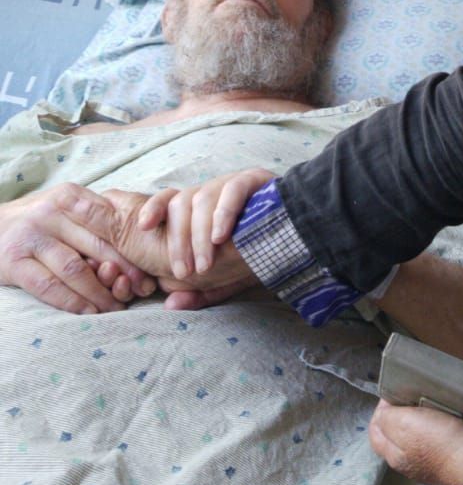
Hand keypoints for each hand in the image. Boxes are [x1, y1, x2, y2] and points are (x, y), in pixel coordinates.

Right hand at [0, 184, 156, 314]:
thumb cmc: (37, 222)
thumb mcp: (65, 208)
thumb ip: (95, 219)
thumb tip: (139, 242)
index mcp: (70, 197)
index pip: (109, 224)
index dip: (131, 251)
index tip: (149, 271)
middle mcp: (51, 213)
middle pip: (97, 247)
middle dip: (123, 273)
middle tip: (140, 293)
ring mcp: (31, 237)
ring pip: (75, 269)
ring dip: (100, 293)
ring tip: (116, 308)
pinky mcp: (14, 262)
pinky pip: (49, 286)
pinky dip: (73, 302)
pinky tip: (89, 312)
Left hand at [101, 189, 260, 309]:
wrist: (298, 238)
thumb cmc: (256, 256)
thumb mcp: (225, 279)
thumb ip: (200, 291)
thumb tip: (172, 304)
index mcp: (198, 210)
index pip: (168, 199)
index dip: (153, 209)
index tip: (143, 227)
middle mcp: (210, 191)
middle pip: (181, 203)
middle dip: (179, 241)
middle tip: (185, 272)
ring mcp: (231, 183)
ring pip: (204, 198)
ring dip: (200, 235)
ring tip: (205, 265)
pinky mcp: (254, 180)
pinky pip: (233, 190)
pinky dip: (223, 214)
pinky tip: (221, 237)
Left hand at [368, 400, 462, 484]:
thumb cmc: (439, 442)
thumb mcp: (404, 424)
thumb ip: (386, 419)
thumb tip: (382, 414)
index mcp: (395, 457)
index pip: (375, 434)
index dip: (380, 412)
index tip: (393, 395)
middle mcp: (411, 466)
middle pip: (397, 437)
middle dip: (400, 416)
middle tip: (411, 399)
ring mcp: (432, 466)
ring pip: (419, 439)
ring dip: (422, 422)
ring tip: (431, 405)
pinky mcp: (452, 461)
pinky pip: (440, 442)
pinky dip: (441, 428)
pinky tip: (448, 419)